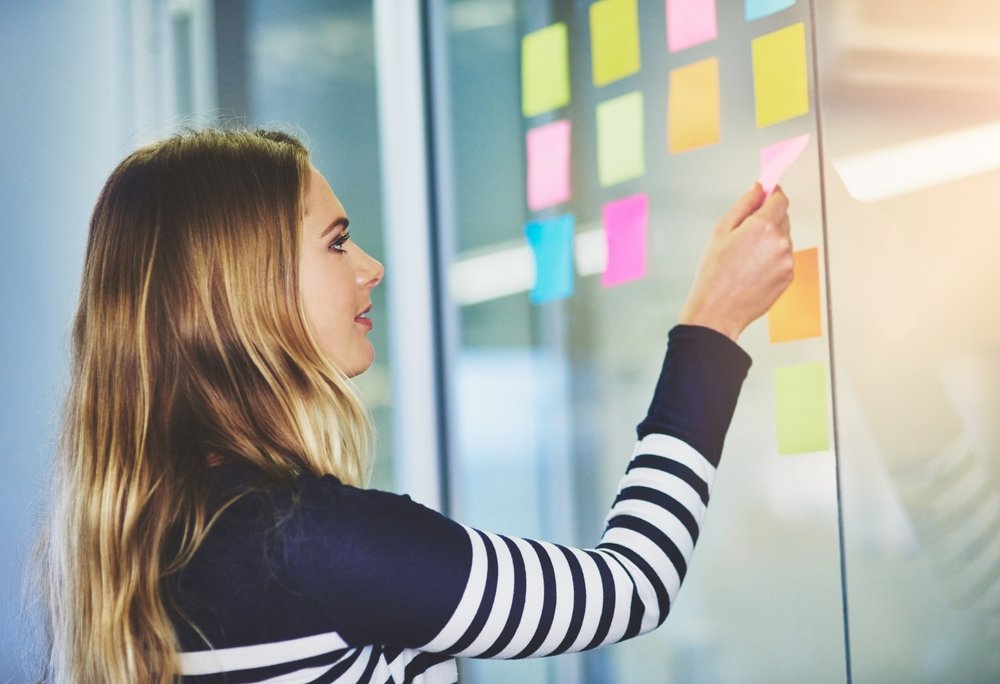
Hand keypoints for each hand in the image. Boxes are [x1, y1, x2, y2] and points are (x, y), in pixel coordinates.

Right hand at [678, 183, 793, 340]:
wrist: (717, 311)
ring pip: (783, 239)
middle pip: (783, 217)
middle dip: (767, 219)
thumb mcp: (720, 231)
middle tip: (744, 234)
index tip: (766, 193)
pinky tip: (752, 270)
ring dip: (770, 241)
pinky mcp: (789, 277)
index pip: (780, 198)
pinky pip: (783, 258)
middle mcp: (780, 242)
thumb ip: (744, 205)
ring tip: (745, 258)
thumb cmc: (713, 274)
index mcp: (763, 226)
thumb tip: (758, 188)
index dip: (772, 194)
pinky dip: (772, 259)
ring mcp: (787, 261)